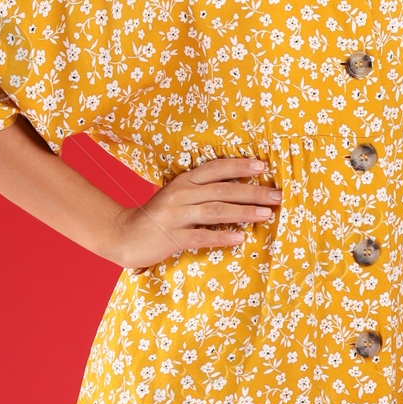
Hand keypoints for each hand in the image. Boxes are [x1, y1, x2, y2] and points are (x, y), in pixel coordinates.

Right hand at [108, 157, 279, 269]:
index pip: (216, 169)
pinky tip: (240, 238)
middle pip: (223, 190)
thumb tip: (238, 192)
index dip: (239, 166)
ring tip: (267, 215)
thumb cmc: (157, 216)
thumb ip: (201, 191)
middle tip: (277, 195)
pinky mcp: (172, 237)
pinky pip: (202, 236)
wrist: (124, 234)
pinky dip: (222, 236)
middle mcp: (181, 194)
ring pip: (216, 211)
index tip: (262, 166)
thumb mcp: (176, 196)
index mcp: (183, 181)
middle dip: (253, 192)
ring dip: (244, 212)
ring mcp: (176, 216)